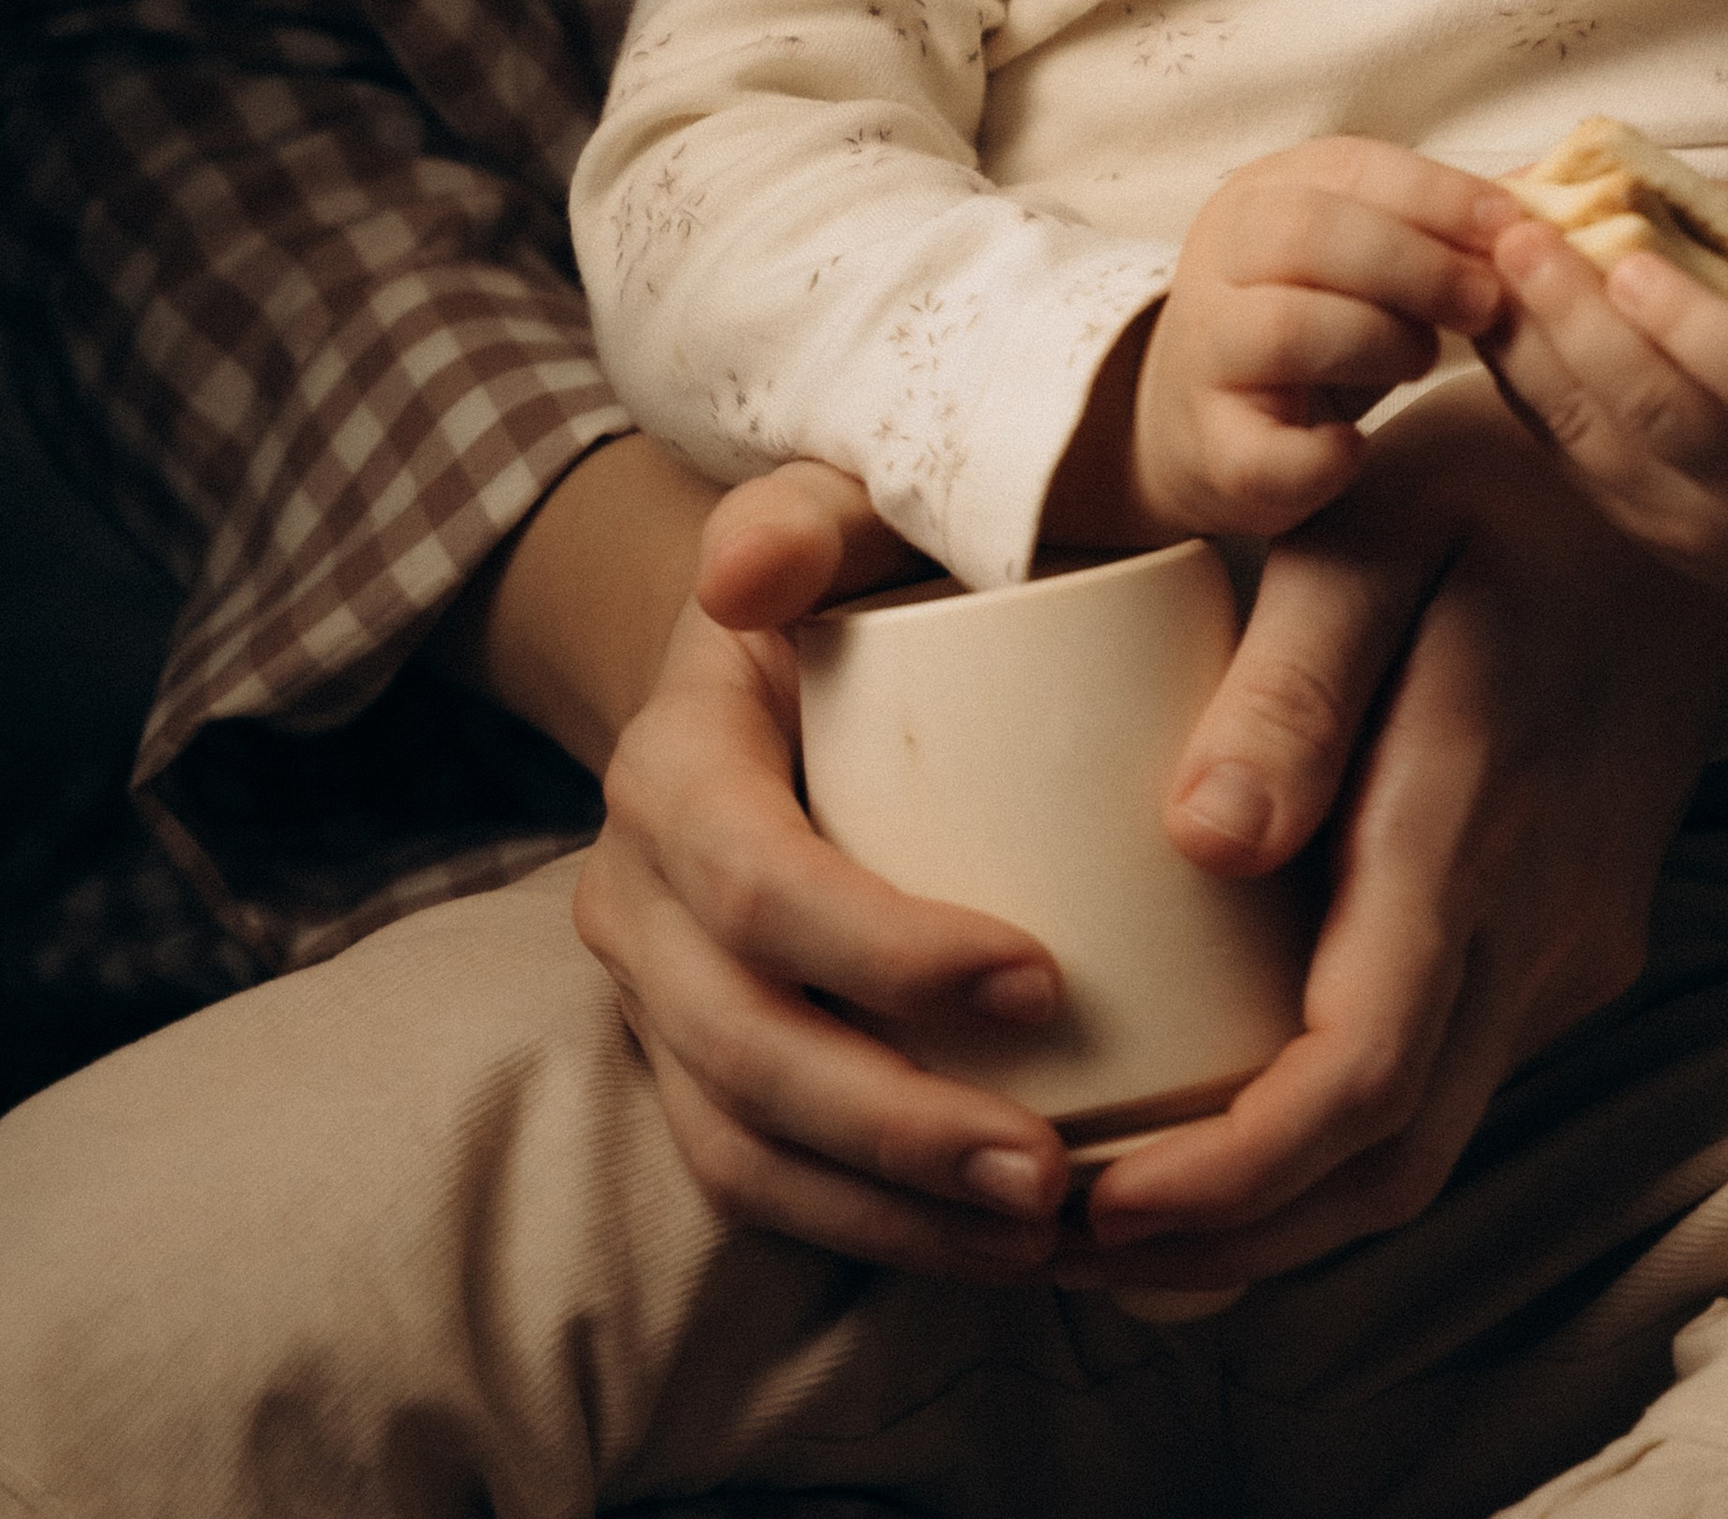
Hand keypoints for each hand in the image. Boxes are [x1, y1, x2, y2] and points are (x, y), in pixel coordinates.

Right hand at [572, 459, 1081, 1276]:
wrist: (774, 660)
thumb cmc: (849, 579)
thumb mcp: (836, 510)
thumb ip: (808, 511)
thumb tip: (741, 572)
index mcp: (669, 770)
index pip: (757, 887)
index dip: (885, 952)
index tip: (1043, 981)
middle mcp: (639, 902)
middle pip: (746, 1051)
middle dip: (899, 1128)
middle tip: (1055, 1172)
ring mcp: (658, 1003)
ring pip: (744, 1149)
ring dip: (892, 1214)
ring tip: (1045, 1233)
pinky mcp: (702, 1072)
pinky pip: (763, 1182)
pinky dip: (874, 1233)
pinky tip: (1000, 1249)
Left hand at [1053, 376, 1727, 1290]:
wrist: (1690, 491)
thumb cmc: (1497, 480)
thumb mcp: (1378, 525)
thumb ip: (1296, 679)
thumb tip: (1198, 844)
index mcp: (1475, 814)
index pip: (1364, 1070)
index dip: (1228, 1175)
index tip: (1090, 1206)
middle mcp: (1538, 916)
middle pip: (1390, 1160)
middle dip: (1224, 1241)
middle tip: (1048, 1251)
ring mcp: (1568, 943)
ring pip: (1426, 1149)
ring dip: (1274, 1221)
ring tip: (1104, 1233)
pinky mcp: (1570, 943)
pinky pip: (1450, 1087)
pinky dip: (1332, 1151)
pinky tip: (1220, 1139)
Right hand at [1124, 139, 1510, 537]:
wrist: (1200, 420)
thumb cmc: (1313, 317)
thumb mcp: (1366, 251)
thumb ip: (1442, 222)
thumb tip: (1547, 188)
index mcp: (1265, 193)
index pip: (1352, 167)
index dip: (1439, 194)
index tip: (1510, 224)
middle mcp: (1219, 260)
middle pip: (1310, 235)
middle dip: (1417, 266)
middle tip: (1487, 302)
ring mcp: (1205, 353)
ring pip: (1290, 329)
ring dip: (1379, 343)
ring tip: (1420, 359)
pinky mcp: (1210, 446)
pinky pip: (1270, 452)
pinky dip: (1328, 456)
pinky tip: (1358, 448)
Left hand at [1487, 203, 1727, 684]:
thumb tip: (1644, 175)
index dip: (1687, 319)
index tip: (1627, 258)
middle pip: (1656, 409)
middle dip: (1577, 319)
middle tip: (1517, 237)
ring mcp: (1691, 519)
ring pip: (1590, 438)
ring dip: (1527, 346)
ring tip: (1481, 264)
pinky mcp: (1638, 527)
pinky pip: (1564, 451)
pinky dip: (1520, 379)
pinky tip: (1492, 315)